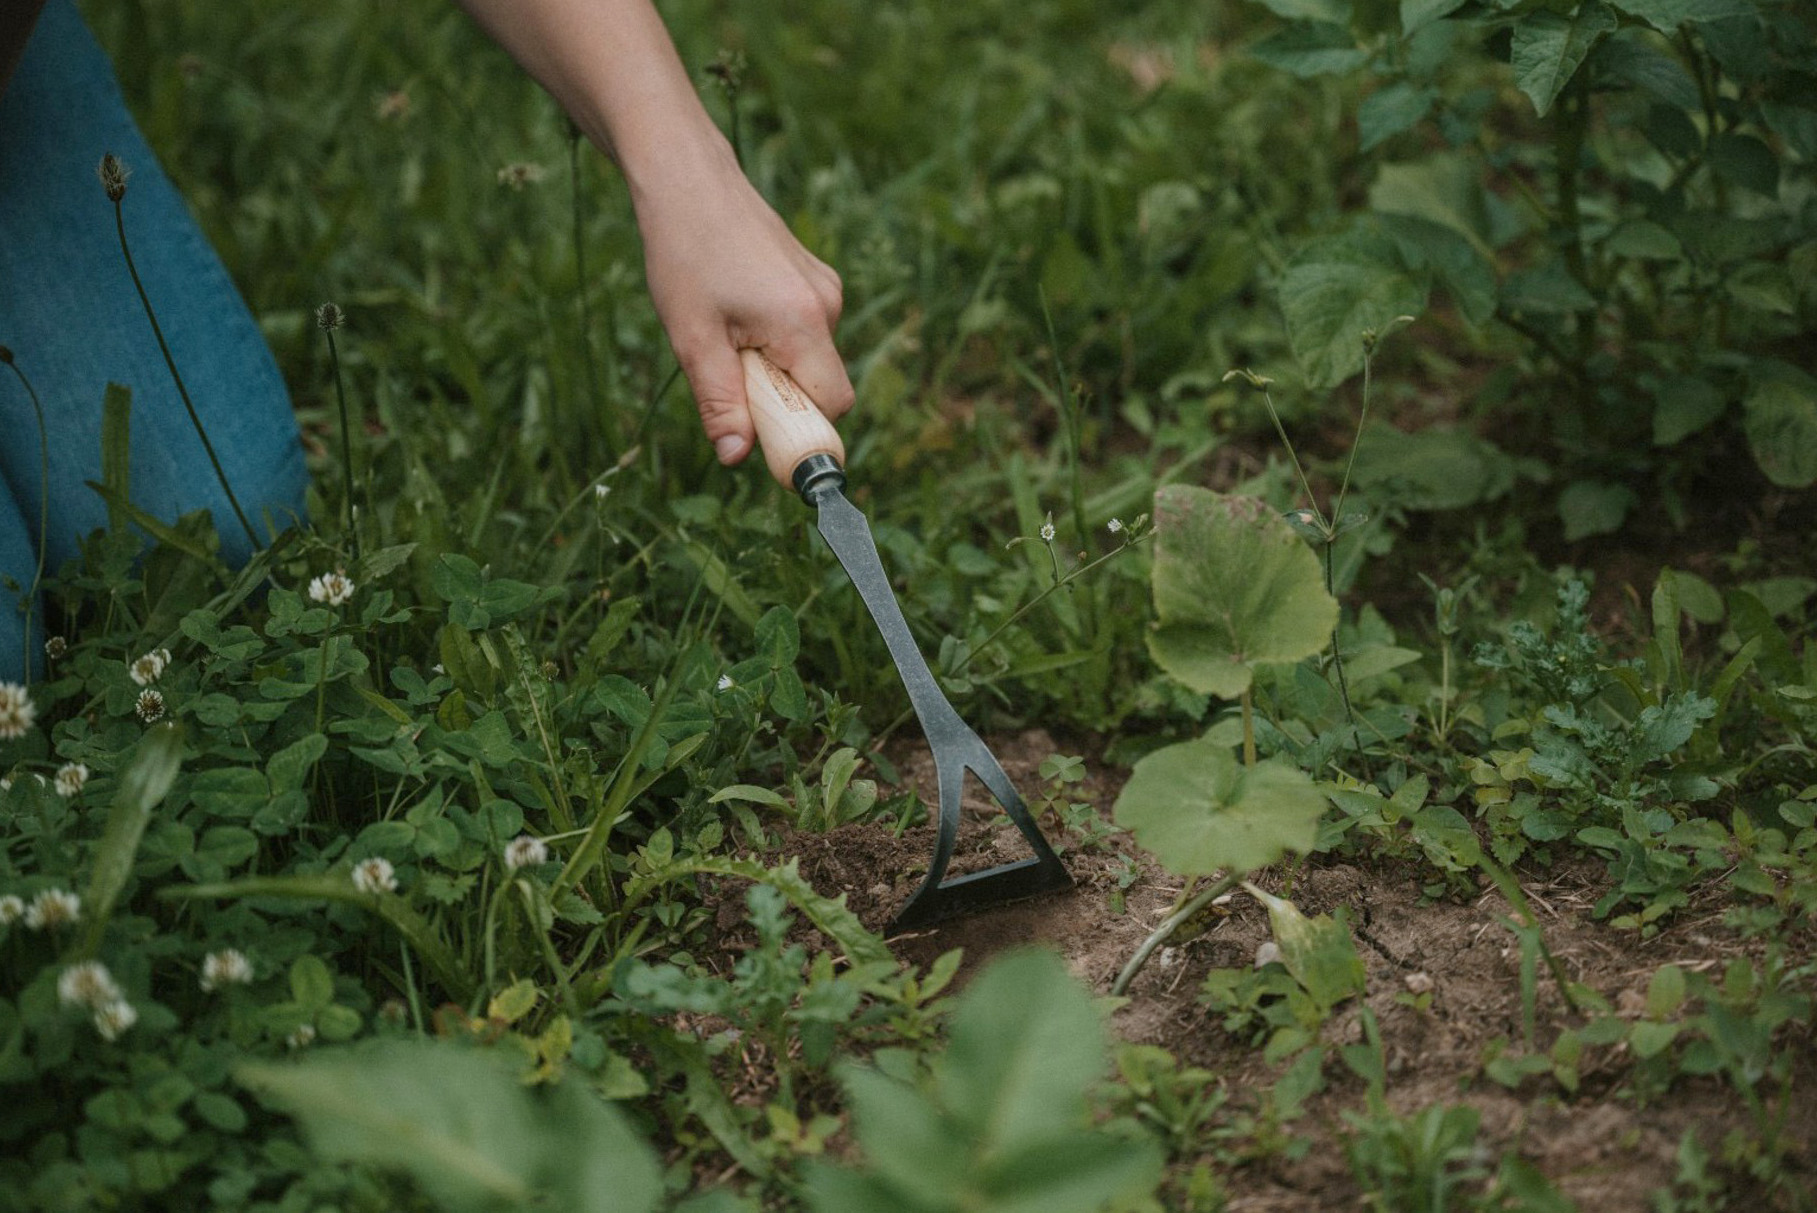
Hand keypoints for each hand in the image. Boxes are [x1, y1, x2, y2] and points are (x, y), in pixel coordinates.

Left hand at [632, 140, 852, 464]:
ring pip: (809, 358)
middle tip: (727, 370)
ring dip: (772, 365)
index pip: (833, 405)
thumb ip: (720, 402)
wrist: (687, 178)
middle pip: (822, 384)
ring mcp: (824, 287)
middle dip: (781, 396)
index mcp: (804, 322)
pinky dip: (773, 340)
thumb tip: (736, 456)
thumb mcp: (692, 338)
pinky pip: (803, 332)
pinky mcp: (813, 277)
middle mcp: (827, 304)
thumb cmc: (684, 252)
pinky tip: (734, 309)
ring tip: (723, 328)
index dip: (801, 429)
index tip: (762, 431)